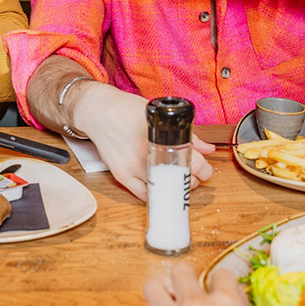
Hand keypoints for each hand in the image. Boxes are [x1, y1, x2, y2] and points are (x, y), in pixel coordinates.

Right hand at [73, 84, 212, 199]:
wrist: (97, 112)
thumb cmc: (126, 110)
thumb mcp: (161, 117)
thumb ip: (187, 134)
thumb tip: (207, 149)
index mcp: (160, 138)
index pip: (194, 164)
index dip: (204, 169)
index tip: (205, 167)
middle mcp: (146, 155)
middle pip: (181, 179)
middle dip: (192, 178)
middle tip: (192, 172)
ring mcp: (132, 167)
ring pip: (164, 191)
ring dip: (175, 188)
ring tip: (177, 178)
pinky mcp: (121, 175)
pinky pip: (144, 195)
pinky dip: (156, 193)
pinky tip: (160, 185)